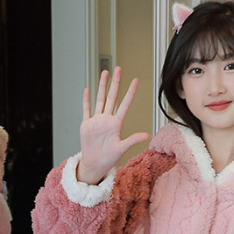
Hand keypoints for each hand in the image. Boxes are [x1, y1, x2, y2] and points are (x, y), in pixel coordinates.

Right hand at [77, 66, 150, 183]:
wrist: (95, 164)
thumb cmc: (109, 158)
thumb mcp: (122, 149)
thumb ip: (133, 140)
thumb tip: (147, 135)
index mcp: (116, 124)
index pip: (125, 105)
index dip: (130, 93)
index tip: (135, 81)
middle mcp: (107, 119)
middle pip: (112, 97)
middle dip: (115, 83)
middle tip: (118, 69)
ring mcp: (97, 121)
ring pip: (100, 99)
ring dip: (102, 86)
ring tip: (105, 73)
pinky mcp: (87, 124)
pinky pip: (86, 110)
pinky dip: (86, 100)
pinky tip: (87, 90)